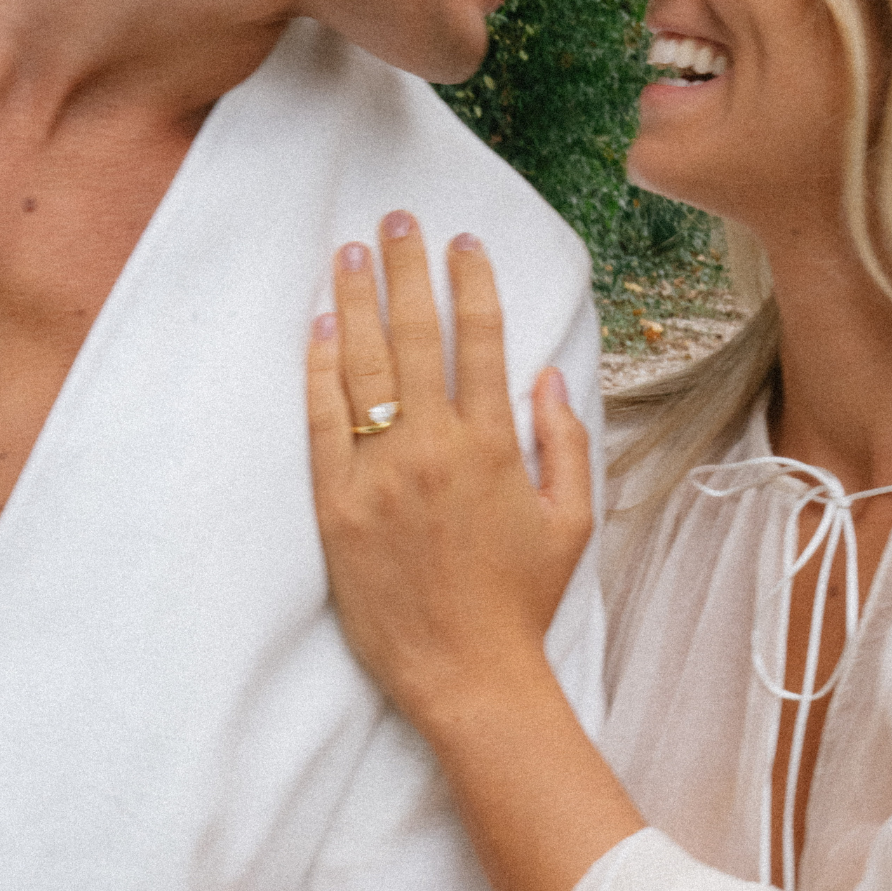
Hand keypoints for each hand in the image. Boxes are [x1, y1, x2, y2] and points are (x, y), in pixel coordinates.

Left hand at [307, 216, 594, 727]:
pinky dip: (320, 370)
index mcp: (495, 447)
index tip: (462, 241)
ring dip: (356, 301)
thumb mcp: (571, 520)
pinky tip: (320, 327)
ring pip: (365, 368)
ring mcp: (380, 475)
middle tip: (397, 219)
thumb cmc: (522, 600)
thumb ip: (563, 442)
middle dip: (407, 270)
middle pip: (417, 337)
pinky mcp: (337, 506)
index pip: (481, 341)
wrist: (465, 671)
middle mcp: (435, 449)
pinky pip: (324, 423)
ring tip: (349, 252)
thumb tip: (547, 375)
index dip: (471, 284)